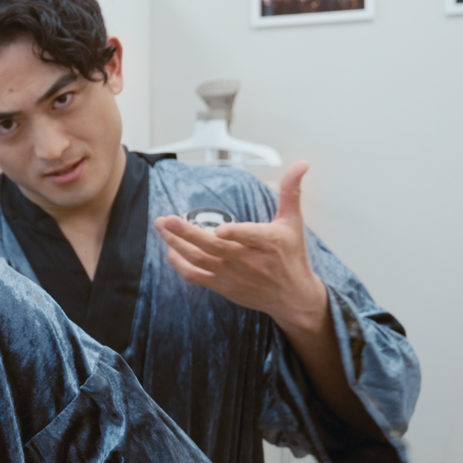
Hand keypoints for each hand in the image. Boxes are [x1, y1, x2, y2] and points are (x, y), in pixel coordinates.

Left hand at [153, 162, 326, 331]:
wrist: (293, 297)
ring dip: (177, 244)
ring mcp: (234, 275)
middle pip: (214, 247)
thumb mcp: (293, 222)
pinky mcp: (224, 287)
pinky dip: (180, 264)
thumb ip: (290, 192)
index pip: (250, 236)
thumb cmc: (292, 256)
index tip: (219, 229)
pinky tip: (170, 250)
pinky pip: (196, 276)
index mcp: (269, 243)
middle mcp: (250, 261)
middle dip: (186, 232)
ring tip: (162, 228)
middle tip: (166, 219)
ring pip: (200, 260)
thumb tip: (301, 165)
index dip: (235, 234)